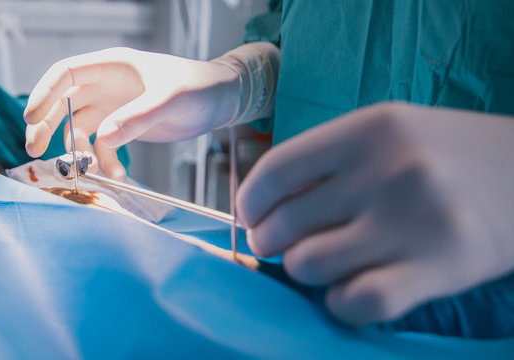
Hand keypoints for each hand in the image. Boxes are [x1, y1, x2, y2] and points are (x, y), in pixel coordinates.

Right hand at [23, 47, 242, 179]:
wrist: (221, 101)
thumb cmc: (199, 87)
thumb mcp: (169, 100)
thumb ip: (136, 118)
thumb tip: (104, 139)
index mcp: (112, 65)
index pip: (65, 73)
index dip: (44, 93)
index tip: (30, 117)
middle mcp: (106, 84)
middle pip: (62, 102)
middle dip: (46, 125)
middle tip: (34, 150)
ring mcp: (112, 106)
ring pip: (77, 127)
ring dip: (78, 150)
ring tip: (91, 170)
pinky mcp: (122, 126)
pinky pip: (101, 145)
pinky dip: (104, 161)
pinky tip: (118, 175)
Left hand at [236, 103, 513, 325]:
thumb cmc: (451, 156)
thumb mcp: (392, 133)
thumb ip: (330, 160)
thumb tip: (260, 204)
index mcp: (370, 129)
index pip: (275, 171)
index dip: (250, 202)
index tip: (251, 217)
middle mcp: (388, 171)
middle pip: (285, 223)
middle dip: (272, 242)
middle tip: (286, 245)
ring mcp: (413, 221)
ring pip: (309, 264)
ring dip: (307, 271)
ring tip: (329, 262)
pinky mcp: (438, 268)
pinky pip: (355, 301)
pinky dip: (341, 303)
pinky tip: (352, 291)